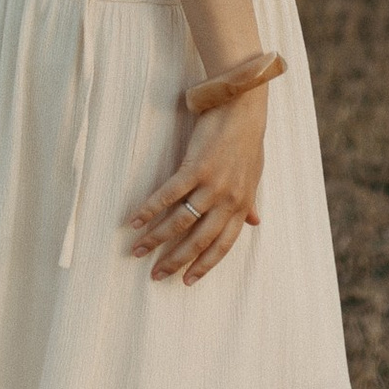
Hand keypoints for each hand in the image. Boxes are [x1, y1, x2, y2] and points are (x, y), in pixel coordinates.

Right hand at [125, 84, 266, 284]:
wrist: (242, 107)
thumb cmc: (247, 141)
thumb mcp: (254, 175)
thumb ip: (250, 202)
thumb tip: (255, 223)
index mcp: (241, 205)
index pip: (222, 246)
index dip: (204, 266)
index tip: (186, 281)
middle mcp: (228, 200)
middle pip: (198, 241)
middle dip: (175, 261)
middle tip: (155, 275)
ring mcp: (212, 185)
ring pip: (180, 222)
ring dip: (155, 239)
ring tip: (136, 250)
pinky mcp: (195, 168)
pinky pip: (168, 196)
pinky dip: (149, 210)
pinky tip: (134, 220)